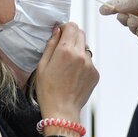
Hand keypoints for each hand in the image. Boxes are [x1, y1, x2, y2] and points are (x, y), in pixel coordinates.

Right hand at [35, 22, 97, 136]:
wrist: (62, 110)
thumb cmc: (48, 90)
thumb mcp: (42, 65)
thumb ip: (51, 44)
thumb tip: (57, 30)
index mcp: (65, 50)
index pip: (72, 26)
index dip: (65, 27)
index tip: (61, 33)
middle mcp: (81, 55)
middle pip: (81, 34)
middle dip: (72, 36)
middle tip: (63, 49)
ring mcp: (90, 65)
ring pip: (85, 48)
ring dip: (78, 51)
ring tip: (68, 66)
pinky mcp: (95, 74)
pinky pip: (89, 62)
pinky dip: (83, 64)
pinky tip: (73, 76)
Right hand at [99, 0, 137, 43]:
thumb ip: (134, 0)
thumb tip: (117, 6)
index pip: (126, 1)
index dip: (114, 5)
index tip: (103, 9)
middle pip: (127, 15)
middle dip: (121, 15)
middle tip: (121, 15)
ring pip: (132, 27)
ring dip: (129, 24)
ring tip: (134, 20)